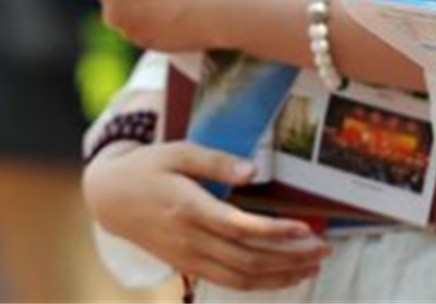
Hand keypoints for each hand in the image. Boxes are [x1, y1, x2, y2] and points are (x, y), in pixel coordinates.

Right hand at [84, 142, 330, 290]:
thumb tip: (253, 171)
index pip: (240, 228)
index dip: (275, 232)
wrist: (110, 199)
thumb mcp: (177, 151)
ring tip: (314, 264)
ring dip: (281, 275)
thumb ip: (215, 161)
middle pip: (248, 258)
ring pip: (242, 277)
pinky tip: (285, 276)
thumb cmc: (148, 169)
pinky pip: (230, 282)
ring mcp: (189, 258)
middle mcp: (190, 239)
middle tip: (324, 247)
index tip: (306, 227)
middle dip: (290, 256)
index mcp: (189, 208)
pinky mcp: (189, 267)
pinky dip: (261, 284)